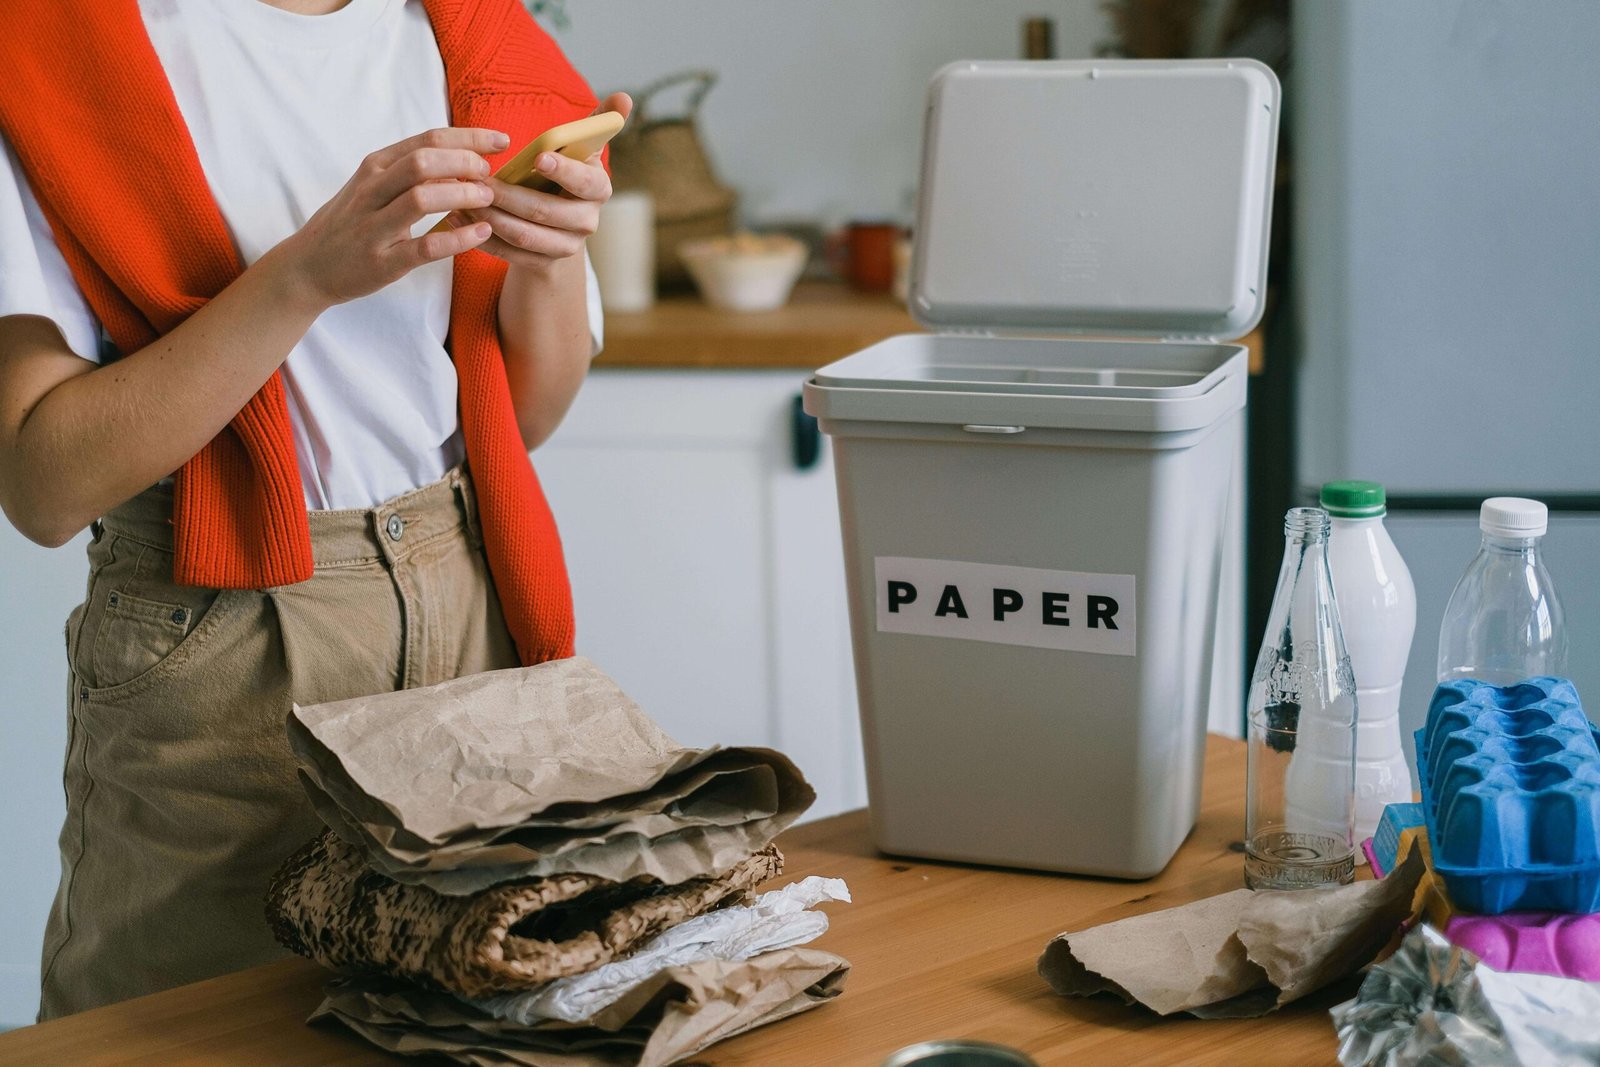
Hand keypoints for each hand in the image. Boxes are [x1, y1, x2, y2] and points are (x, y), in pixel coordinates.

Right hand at [279, 127, 504, 307]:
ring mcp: (374, 227)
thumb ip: (410, 171)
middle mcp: (372, 190)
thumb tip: (462, 157)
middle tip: (489, 174)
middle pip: (423, 162)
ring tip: (487, 198)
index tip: (501, 141)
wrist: (307, 266)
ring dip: (462, 195)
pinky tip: (482, 233)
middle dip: (465, 162)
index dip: (469, 137)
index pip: (427, 139)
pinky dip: (458, 239)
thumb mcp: (372, 186)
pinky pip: (425, 247)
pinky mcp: (382, 262)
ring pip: (421, 199)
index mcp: (375, 167)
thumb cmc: (350, 222)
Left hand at [468, 93, 633, 270]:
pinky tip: (461, 219)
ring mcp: (566, 246)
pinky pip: (509, 254)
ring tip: (464, 199)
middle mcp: (587, 221)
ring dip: (491, 217)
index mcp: (598, 189)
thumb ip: (598, 123)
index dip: (564, 170)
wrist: (559, 224)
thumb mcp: (581, 149)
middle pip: (545, 211)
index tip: (538, 157)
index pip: (586, 182)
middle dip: (509, 196)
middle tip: (480, 181)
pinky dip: (484, 237)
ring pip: (523, 234)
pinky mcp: (543, 263)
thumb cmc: (565, 173)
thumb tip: (624, 96)